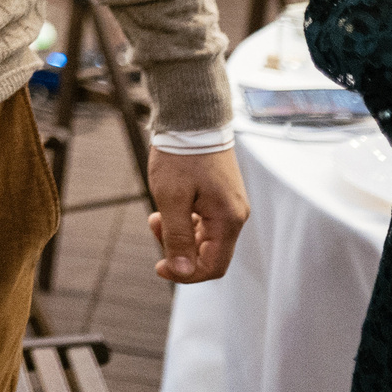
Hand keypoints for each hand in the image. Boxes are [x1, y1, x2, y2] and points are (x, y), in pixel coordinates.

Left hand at [146, 147, 247, 281]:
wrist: (191, 117)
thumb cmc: (180, 155)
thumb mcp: (171, 198)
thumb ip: (177, 237)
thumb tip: (182, 271)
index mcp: (228, 220)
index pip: (213, 267)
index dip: (186, 274)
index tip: (159, 266)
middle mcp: (236, 215)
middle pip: (210, 254)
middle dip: (180, 251)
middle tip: (155, 226)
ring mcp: (230, 205)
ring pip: (206, 238)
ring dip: (180, 235)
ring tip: (157, 216)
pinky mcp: (221, 195)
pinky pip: (205, 222)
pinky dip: (186, 221)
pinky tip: (168, 207)